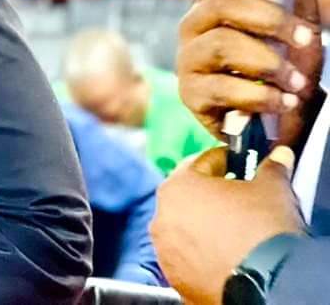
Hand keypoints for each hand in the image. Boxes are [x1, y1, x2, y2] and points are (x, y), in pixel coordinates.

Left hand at [151, 146, 304, 304]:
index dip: (226, 162)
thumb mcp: (273, 188)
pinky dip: (202, 252)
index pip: (202, 163)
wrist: (266, 284)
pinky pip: (188, 256)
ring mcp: (165, 248)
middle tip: (239, 198)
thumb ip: (270, 167)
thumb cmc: (262, 228)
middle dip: (212, 193)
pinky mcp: (174, 275)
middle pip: (189, 195)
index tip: (242, 165)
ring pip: (185, 227)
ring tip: (233, 230)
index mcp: (177, 185)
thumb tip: (278, 156)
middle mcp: (161, 215)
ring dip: (204, 224)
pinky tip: (225, 254)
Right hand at [177, 0, 322, 148]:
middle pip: (221, 4)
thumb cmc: (281, 65)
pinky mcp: (191, 95)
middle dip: (270, 20)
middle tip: (305, 38)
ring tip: (298, 82)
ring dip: (270, 63)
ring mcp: (188, 60)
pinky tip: (281, 101)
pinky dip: (260, 96)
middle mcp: (193, 26)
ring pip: (221, 44)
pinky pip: (221, 88)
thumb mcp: (297, 19)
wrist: (278, 121)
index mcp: (214, 3)